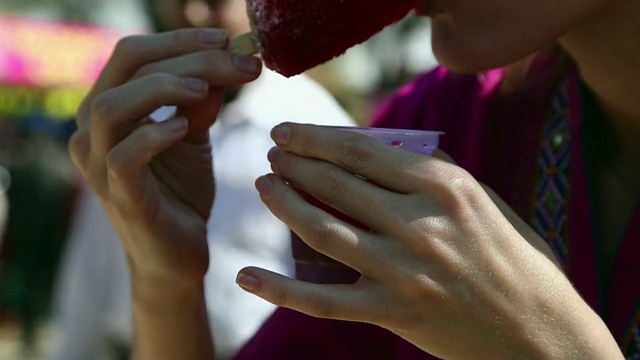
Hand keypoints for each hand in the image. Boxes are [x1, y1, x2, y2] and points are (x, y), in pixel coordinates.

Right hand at [69, 28, 261, 288]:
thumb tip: (228, 58)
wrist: (178, 254)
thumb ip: (200, 99)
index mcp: (109, 109)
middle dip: (185, 56)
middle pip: (126, 68)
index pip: (134, 54)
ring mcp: (98, 165)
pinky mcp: (118, 196)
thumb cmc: (180, 192)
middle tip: (234, 60)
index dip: (180, 40)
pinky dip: (154, 135)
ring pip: (111, 106)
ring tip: (204, 90)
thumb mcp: (192, 135)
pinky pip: (122, 156)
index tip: (227, 39)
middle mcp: (91, 131)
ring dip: (162, 88)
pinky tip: (183, 128)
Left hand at [239, 123, 621, 358]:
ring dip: (285, 205)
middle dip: (294, 163)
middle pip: (336, 185)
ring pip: (323, 232)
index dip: (316, 138)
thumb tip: (379, 148)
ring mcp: (402, 272)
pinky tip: (246, 275)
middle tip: (271, 153)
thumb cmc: (514, 257)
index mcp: (444, 187)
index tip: (288, 131)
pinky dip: (279, 290)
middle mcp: (419, 225)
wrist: (539, 332)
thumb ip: (431, 170)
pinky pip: (322, 301)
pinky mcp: (392, 313)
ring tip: (265, 185)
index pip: (361, 151)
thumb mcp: (482, 199)